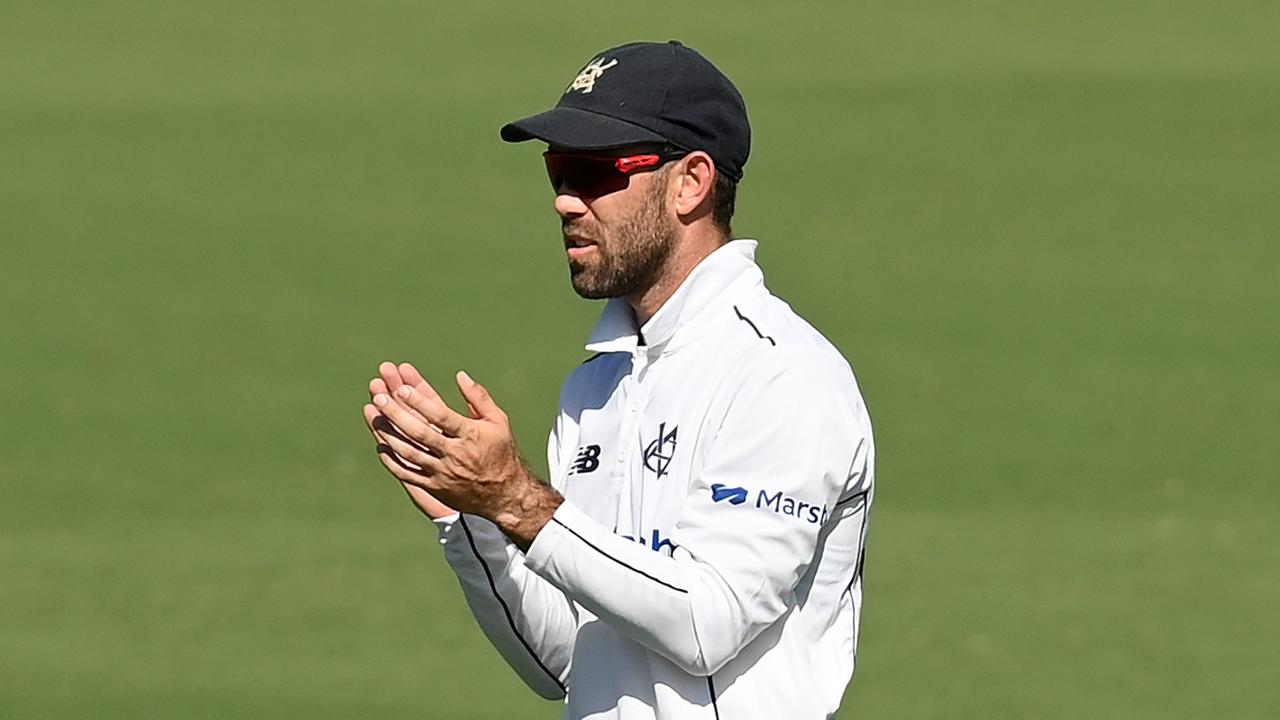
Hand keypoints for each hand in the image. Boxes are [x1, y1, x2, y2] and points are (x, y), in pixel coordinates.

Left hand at [366, 365, 562, 547]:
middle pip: (420, 433)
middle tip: (379, 397)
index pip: (441, 416)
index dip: (421, 402)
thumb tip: (460, 375)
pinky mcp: (435, 487)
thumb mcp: (498, 421)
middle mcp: (455, 455)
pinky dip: (392, 461)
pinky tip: (381, 446)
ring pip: (409, 453)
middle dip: (397, 414)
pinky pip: (408, 474)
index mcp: (471, 435)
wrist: (506, 495)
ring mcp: (443, 473)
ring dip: (389, 434)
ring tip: (374, 415)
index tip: (403, 388)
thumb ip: (479, 397)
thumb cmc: (502, 452)